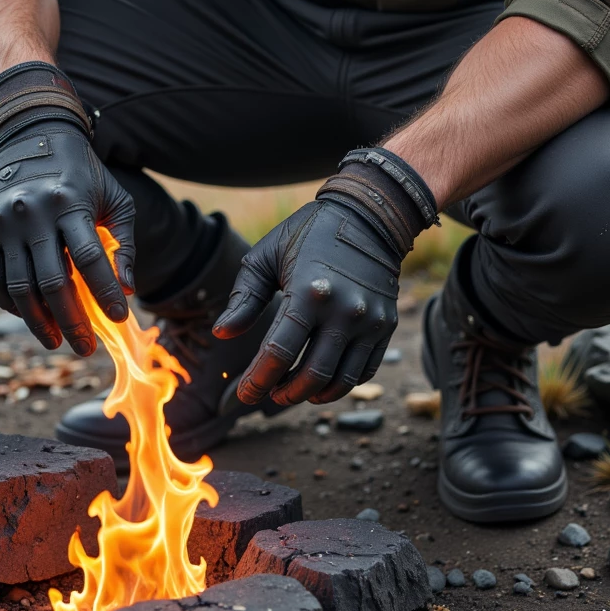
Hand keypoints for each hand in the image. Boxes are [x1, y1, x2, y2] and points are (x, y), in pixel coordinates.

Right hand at [0, 63, 134, 354]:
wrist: (27, 134)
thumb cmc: (82, 173)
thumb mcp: (115, 198)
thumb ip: (124, 243)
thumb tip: (126, 288)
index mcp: (69, 202)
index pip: (89, 259)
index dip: (105, 293)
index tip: (118, 318)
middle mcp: (32, 212)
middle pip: (52, 283)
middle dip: (73, 322)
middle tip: (85, 348)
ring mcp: (2, 221)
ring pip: (20, 288)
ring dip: (40, 323)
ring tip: (58, 342)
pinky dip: (12, 305)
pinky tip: (32, 317)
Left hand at [213, 199, 400, 405]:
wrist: (368, 216)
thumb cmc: (308, 233)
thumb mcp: (267, 256)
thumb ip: (244, 297)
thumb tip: (222, 333)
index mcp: (310, 291)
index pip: (279, 353)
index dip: (257, 380)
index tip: (244, 393)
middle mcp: (345, 310)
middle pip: (312, 375)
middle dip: (285, 393)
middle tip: (270, 393)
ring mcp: (370, 321)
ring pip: (341, 381)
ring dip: (313, 394)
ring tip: (293, 390)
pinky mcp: (387, 325)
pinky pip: (364, 370)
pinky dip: (341, 384)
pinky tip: (322, 378)